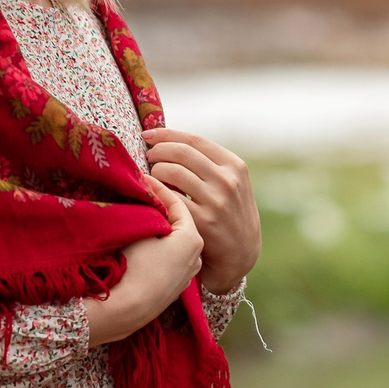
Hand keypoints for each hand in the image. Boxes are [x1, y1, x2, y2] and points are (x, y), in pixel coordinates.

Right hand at [83, 178, 203, 344]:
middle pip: (180, 221)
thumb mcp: (140, 230)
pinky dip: (160, 245)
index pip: (177, 202)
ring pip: (176, 240)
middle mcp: (196, 255)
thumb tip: (145, 191)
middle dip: (162, 206)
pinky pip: (170, 257)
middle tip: (145, 191)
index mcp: (192, 238)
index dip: (159, 187)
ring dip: (161, 227)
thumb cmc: (133, 265)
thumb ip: (147, 208)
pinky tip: (143, 241)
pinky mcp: (175, 287)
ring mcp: (187, 273)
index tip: (144, 177)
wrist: (126, 308)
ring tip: (142, 214)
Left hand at [141, 126, 259, 294]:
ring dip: (155, 171)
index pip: (193, 141)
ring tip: (152, 176)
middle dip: (157, 151)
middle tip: (148, 157)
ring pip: (172, 172)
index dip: (166, 134)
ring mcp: (215, 201)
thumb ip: (210, 163)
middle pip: (180, 153)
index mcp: (234, 165)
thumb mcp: (232, 183)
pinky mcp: (202, 222)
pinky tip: (154, 194)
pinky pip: (169, 198)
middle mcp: (227, 180)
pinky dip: (157, 192)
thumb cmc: (229, 212)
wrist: (240, 253)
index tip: (149, 134)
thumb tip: (171, 141)